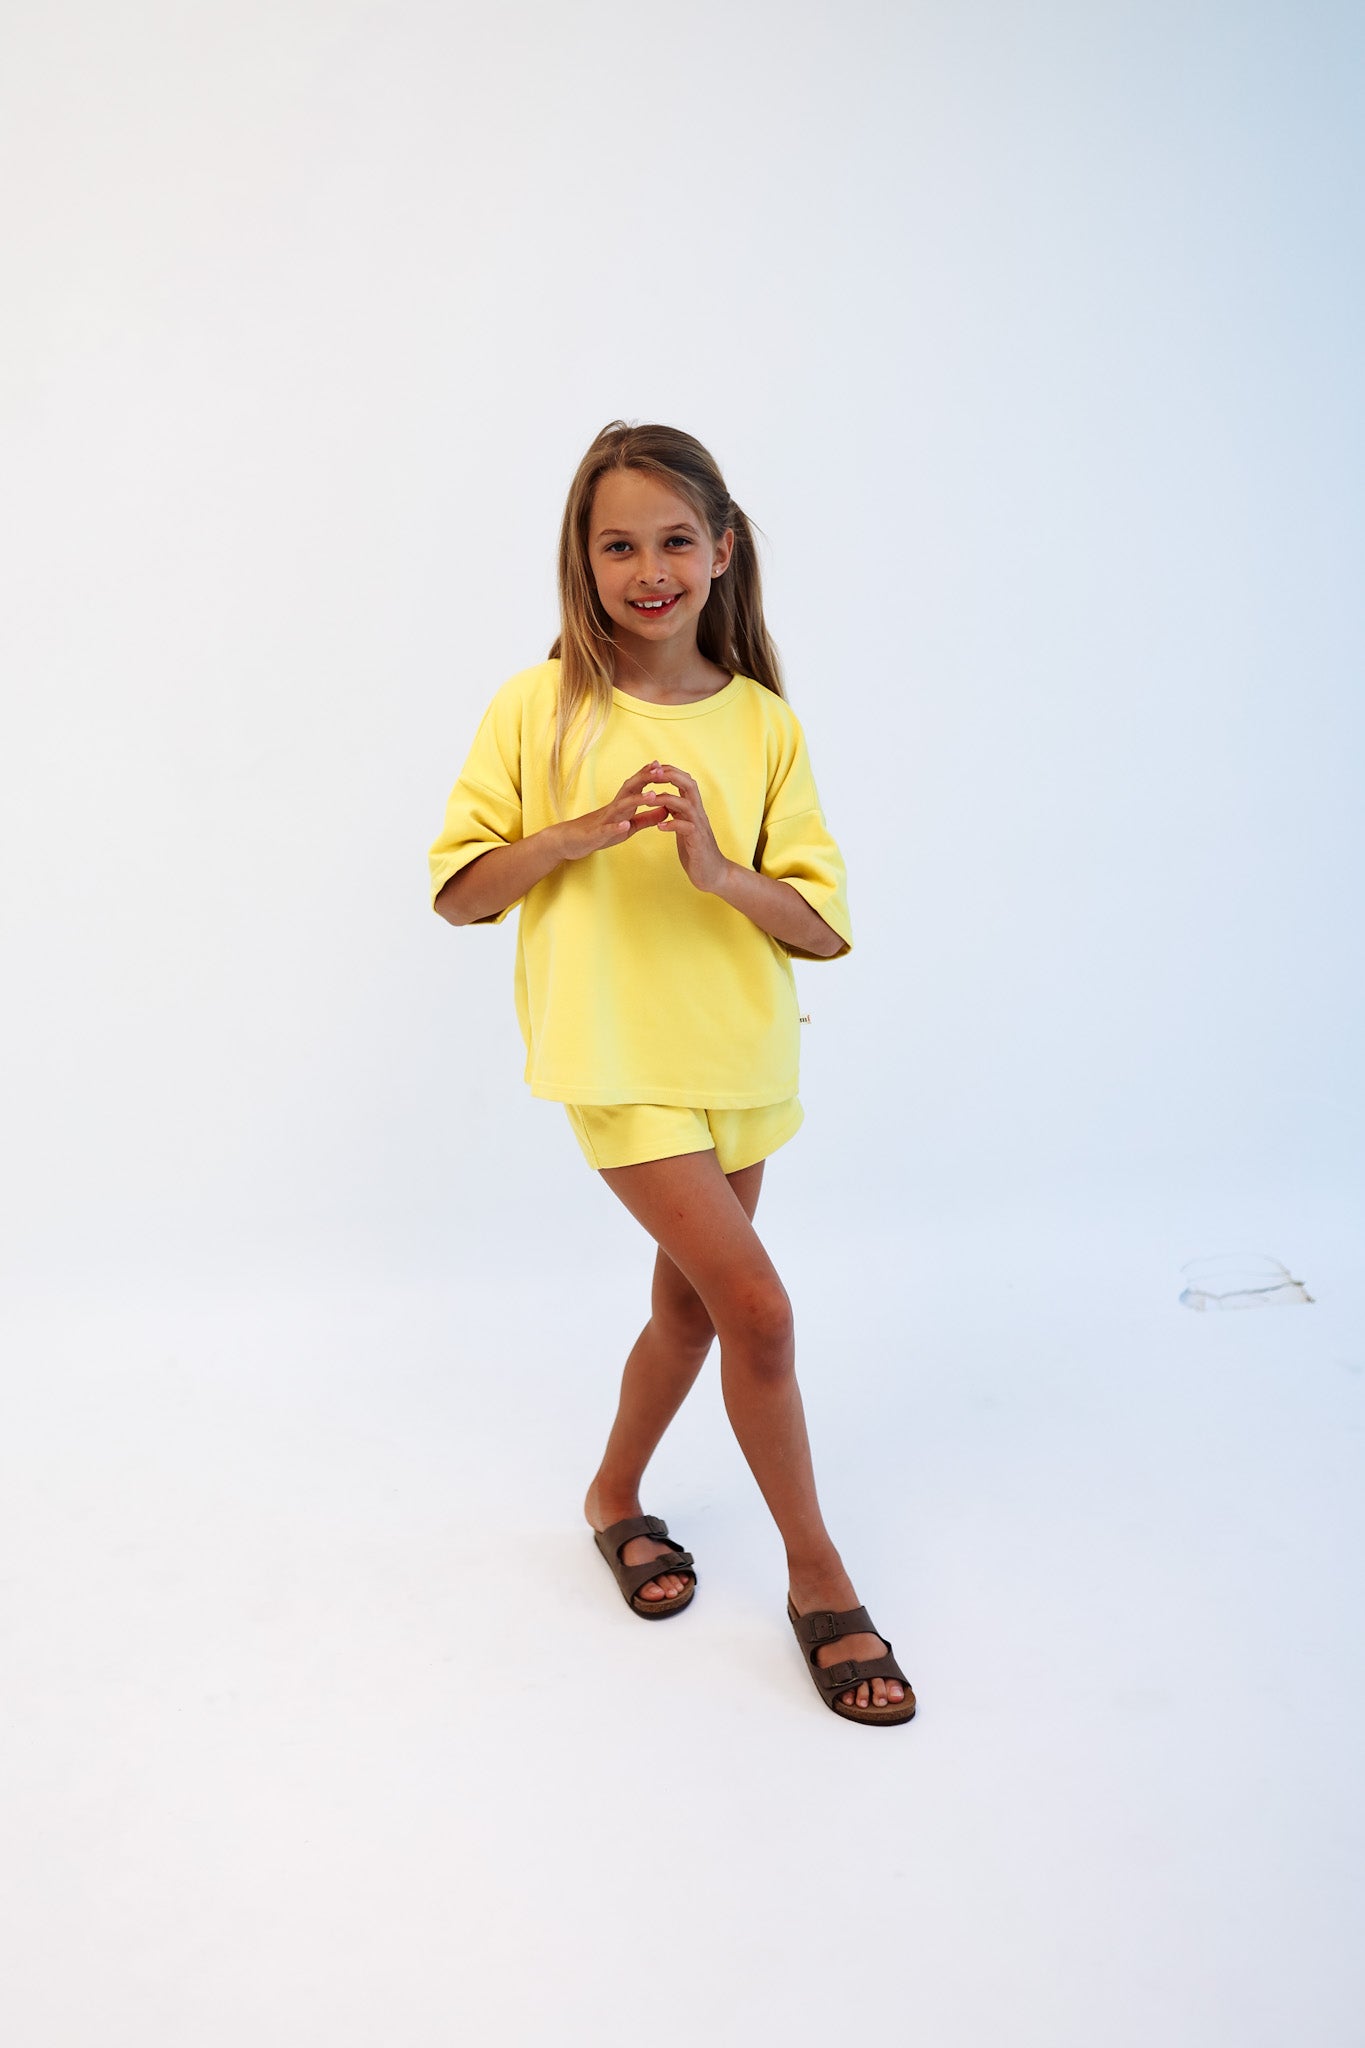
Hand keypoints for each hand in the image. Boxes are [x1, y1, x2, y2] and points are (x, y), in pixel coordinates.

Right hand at [554, 762, 671, 860]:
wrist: (571, 841)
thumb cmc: (601, 832)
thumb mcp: (629, 826)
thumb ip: (647, 818)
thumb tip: (667, 809)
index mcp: (623, 804)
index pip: (638, 786)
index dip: (650, 776)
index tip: (665, 766)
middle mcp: (614, 807)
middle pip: (631, 788)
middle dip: (646, 778)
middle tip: (661, 770)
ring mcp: (605, 819)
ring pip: (621, 806)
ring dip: (637, 799)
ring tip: (652, 795)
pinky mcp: (597, 834)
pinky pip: (607, 829)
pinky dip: (616, 826)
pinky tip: (625, 824)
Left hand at [646, 762, 729, 892]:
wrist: (713, 874)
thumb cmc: (696, 850)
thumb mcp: (684, 827)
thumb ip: (677, 813)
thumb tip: (665, 800)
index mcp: (694, 809)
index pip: (685, 781)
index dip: (670, 771)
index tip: (654, 767)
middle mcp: (698, 813)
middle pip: (689, 785)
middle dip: (670, 776)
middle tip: (653, 773)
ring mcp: (699, 826)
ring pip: (685, 804)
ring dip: (665, 799)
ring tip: (648, 799)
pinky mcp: (697, 841)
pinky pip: (686, 827)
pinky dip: (672, 824)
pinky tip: (660, 826)